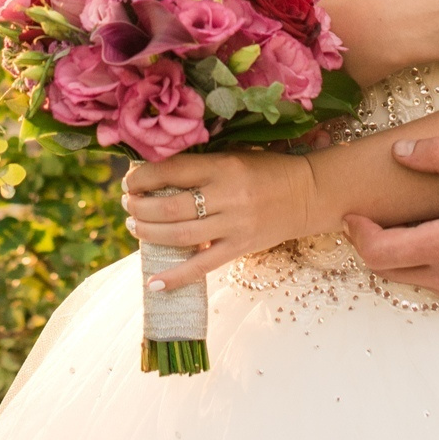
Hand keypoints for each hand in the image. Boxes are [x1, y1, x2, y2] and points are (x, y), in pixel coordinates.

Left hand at [123, 150, 318, 291]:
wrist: (311, 193)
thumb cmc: (268, 170)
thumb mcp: (234, 156)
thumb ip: (201, 166)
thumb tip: (155, 173)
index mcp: (222, 166)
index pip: (171, 172)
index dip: (142, 178)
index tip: (129, 182)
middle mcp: (227, 196)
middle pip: (169, 207)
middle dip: (139, 208)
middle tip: (127, 205)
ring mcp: (234, 225)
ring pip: (180, 236)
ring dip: (148, 233)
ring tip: (134, 227)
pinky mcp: (241, 248)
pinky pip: (203, 266)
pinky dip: (175, 277)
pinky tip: (153, 283)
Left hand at [342, 137, 438, 311]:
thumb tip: (401, 151)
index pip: (380, 253)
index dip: (358, 234)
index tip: (354, 214)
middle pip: (387, 271)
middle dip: (373, 244)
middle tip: (373, 219)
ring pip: (413, 280)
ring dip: (402, 256)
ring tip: (411, 225)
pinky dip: (430, 267)